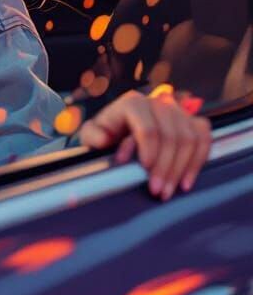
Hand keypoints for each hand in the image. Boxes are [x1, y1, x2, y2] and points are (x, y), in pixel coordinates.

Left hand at [78, 89, 211, 199]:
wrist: (119, 134)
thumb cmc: (105, 134)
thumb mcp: (91, 134)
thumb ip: (93, 135)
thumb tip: (104, 139)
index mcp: (132, 103)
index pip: (148, 127)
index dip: (149, 149)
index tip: (145, 168)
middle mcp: (157, 102)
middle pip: (171, 136)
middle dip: (165, 167)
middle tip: (156, 190)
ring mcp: (178, 111)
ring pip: (189, 139)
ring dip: (181, 169)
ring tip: (167, 191)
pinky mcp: (193, 122)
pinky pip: (204, 139)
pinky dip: (198, 162)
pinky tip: (186, 183)